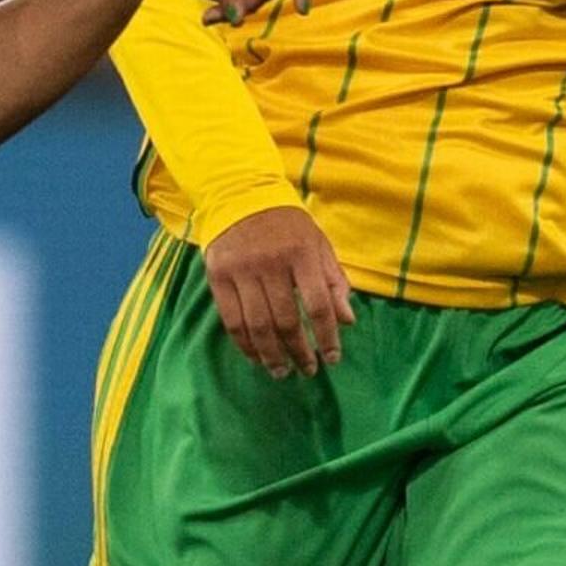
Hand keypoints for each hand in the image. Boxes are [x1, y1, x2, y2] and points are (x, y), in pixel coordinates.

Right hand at [204, 205, 352, 377]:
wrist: (239, 194)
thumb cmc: (287, 225)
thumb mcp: (318, 244)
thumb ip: (334, 281)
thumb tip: (347, 321)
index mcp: (302, 254)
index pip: (318, 305)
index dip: (327, 337)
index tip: (332, 359)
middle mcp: (271, 264)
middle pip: (287, 321)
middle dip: (299, 352)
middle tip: (307, 370)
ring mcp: (242, 271)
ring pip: (258, 326)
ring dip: (271, 355)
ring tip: (281, 371)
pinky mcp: (218, 277)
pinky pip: (232, 320)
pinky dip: (245, 344)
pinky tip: (256, 357)